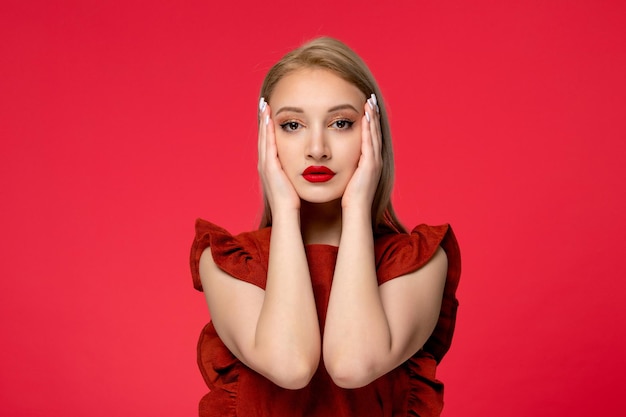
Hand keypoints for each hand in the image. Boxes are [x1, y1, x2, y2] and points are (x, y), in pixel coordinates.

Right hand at [257, 98, 300, 213]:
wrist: (287, 214)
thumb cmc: (293, 200)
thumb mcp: (293, 180)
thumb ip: (295, 170)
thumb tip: (304, 162)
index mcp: (271, 166)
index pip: (268, 142)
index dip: (268, 127)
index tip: (271, 112)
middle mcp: (265, 164)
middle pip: (263, 136)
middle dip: (263, 119)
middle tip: (265, 103)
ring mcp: (265, 165)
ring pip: (263, 138)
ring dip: (264, 121)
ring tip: (265, 106)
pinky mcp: (269, 168)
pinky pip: (267, 145)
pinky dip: (267, 132)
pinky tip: (270, 120)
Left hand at [341, 94, 382, 210]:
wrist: (355, 211)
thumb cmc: (348, 198)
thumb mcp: (347, 177)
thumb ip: (344, 166)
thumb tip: (333, 158)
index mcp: (369, 162)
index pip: (370, 136)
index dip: (369, 121)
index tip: (365, 107)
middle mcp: (375, 160)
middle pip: (375, 132)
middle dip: (374, 115)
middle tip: (370, 99)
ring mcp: (374, 162)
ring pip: (374, 134)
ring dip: (373, 117)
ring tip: (370, 102)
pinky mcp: (371, 165)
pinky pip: (370, 142)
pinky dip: (369, 129)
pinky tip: (366, 117)